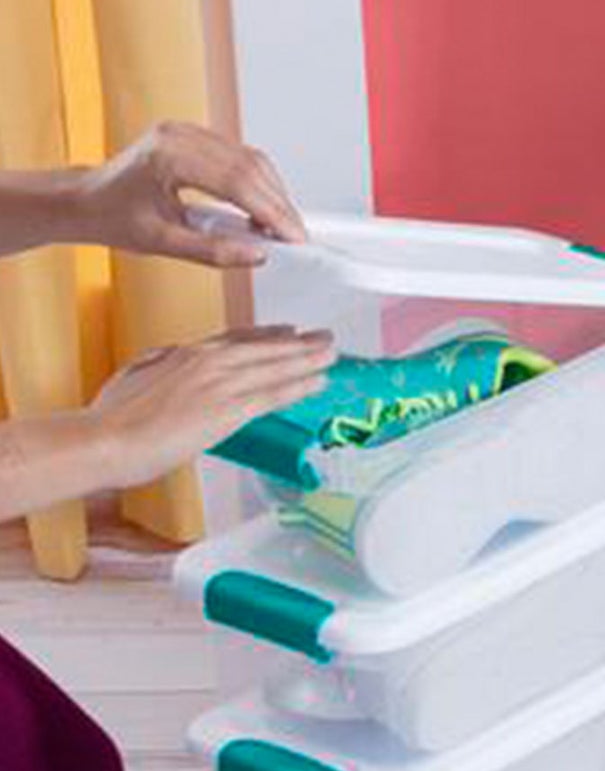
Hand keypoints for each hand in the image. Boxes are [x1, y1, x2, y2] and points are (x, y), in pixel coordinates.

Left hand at [75, 123, 304, 266]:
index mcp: (168, 157)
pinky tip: (263, 206)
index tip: (292, 237)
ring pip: (250, 158)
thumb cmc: (111, 218)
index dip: (271, 212)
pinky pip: (239, 155)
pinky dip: (257, 182)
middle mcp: (180, 136)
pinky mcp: (194, 136)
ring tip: (281, 226)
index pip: (237, 183)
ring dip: (272, 192)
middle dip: (278, 204)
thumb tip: (256, 255)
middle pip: (250, 167)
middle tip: (294, 235)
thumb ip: (212, 251)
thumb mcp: (160, 243)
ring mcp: (188, 131)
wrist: (84, 200)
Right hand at [87, 327, 335, 489]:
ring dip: (308, 360)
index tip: (288, 331)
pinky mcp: (228, 410)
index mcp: (186, 352)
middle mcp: (208, 361)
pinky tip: (318, 383)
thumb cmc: (111, 417)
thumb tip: (167, 358)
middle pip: (264, 347)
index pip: (236, 339)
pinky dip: (299, 386)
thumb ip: (159, 364)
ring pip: (275, 367)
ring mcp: (220, 384)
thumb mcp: (136, 374)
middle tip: (324, 338)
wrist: (105, 439)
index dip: (267, 335)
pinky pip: (273, 394)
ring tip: (332, 355)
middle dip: (298, 343)